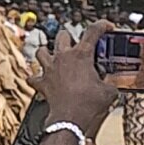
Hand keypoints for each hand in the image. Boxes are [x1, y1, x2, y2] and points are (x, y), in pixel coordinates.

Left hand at [31, 20, 118, 142]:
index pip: (92, 32)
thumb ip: (109, 80)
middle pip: (62, 35)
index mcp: (81, 55)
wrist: (70, 119)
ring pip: (41, 50)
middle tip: (78, 46)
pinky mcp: (41, 82)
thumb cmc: (90, 103)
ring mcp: (49, 68)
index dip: (101, 26)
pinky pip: (34, 76)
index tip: (107, 26)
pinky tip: (44, 80)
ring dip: (48, 52)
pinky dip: (38, 77)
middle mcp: (62, 57)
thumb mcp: (110, 90)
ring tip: (56, 58)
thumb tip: (109, 82)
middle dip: (71, 37)